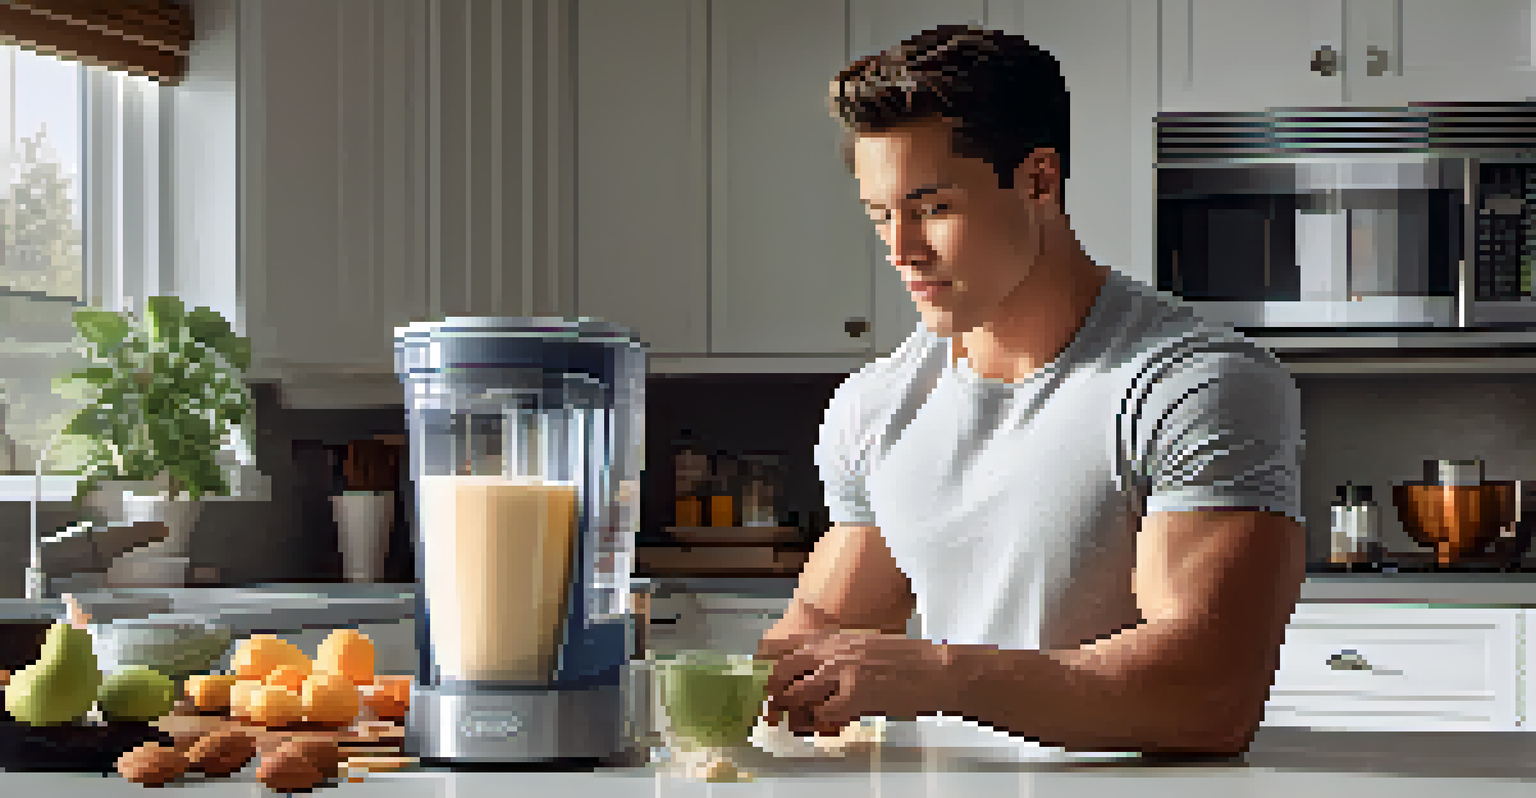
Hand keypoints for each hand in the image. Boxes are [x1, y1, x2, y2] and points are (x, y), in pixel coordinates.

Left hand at [762, 632, 954, 737]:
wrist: (936, 671)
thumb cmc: (907, 663)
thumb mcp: (866, 648)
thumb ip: (838, 659)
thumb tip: (814, 679)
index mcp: (835, 638)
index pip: (786, 648)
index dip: (770, 668)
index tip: (765, 682)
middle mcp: (833, 651)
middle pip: (783, 671)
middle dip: (774, 692)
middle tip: (773, 709)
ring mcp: (842, 672)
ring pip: (798, 695)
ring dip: (794, 711)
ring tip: (796, 721)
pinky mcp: (855, 694)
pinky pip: (822, 714)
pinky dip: (821, 723)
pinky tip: (829, 725)